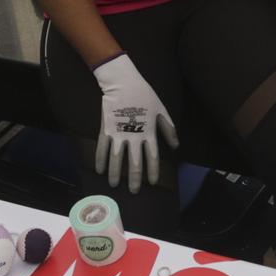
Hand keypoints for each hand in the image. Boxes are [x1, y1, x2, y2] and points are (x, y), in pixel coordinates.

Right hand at [91, 54, 176, 193]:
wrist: (123, 83)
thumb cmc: (144, 95)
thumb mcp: (161, 110)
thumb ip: (168, 129)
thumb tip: (176, 146)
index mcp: (148, 132)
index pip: (152, 156)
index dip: (153, 171)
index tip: (153, 182)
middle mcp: (134, 136)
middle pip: (134, 162)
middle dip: (134, 179)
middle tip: (133, 191)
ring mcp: (118, 133)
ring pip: (116, 159)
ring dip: (115, 173)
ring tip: (114, 185)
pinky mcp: (106, 129)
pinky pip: (102, 148)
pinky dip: (100, 160)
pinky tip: (99, 170)